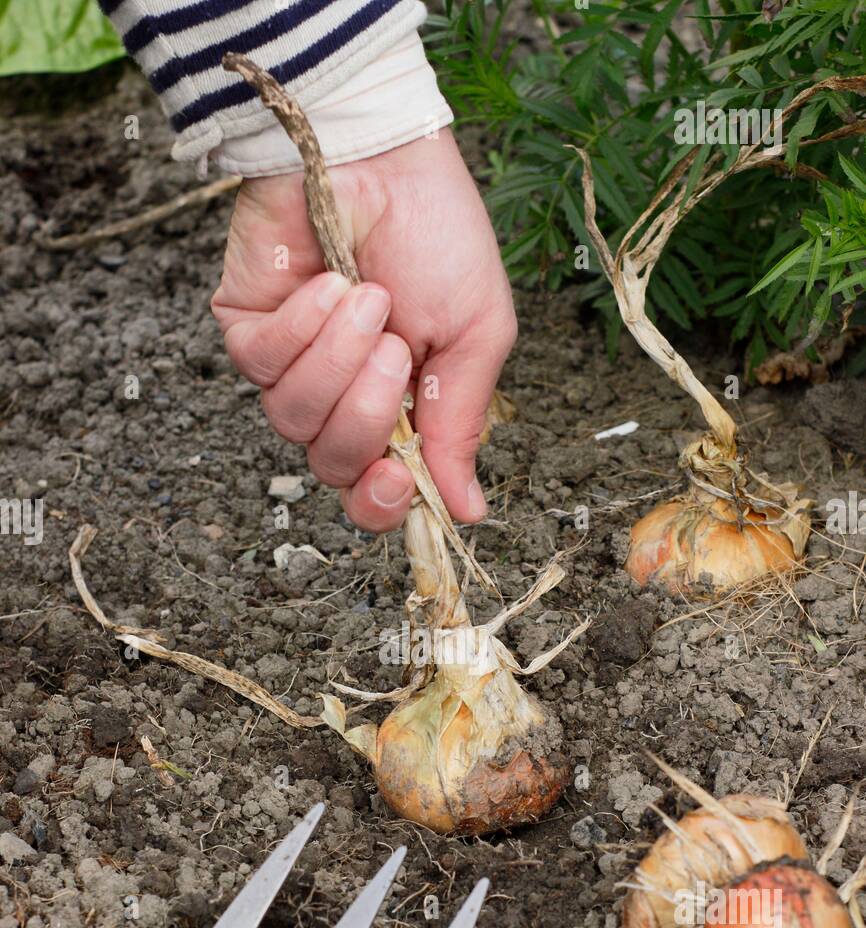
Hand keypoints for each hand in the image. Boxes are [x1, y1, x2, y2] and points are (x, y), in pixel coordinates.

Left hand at [211, 129, 516, 531]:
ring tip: (368, 299)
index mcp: (396, 410)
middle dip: (367, 413)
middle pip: (332, 464)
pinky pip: (262, 363)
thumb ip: (461, 427)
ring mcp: (288, 366)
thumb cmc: (438, 236)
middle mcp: (337, 398)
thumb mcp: (475, 337)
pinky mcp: (246, 327)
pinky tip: (330, 283)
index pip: (371, 491)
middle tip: (395, 350)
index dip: (379, 502)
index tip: (400, 479)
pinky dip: (303, 326)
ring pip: (293, 418)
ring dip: (338, 360)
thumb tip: (468, 510)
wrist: (386, 153)